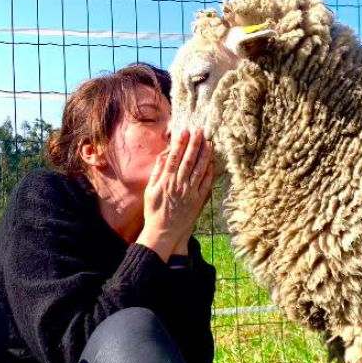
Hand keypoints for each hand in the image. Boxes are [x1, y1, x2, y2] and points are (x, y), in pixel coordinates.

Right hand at [136, 129, 213, 260]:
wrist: (162, 231)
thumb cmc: (154, 210)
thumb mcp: (150, 190)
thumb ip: (157, 172)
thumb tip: (163, 157)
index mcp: (166, 181)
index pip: (174, 158)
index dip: (180, 144)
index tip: (184, 131)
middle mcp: (178, 185)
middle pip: (188, 160)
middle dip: (194, 144)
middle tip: (199, 131)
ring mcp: (189, 193)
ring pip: (199, 170)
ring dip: (204, 155)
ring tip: (208, 142)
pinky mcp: (197, 201)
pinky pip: (205, 184)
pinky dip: (209, 172)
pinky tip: (212, 162)